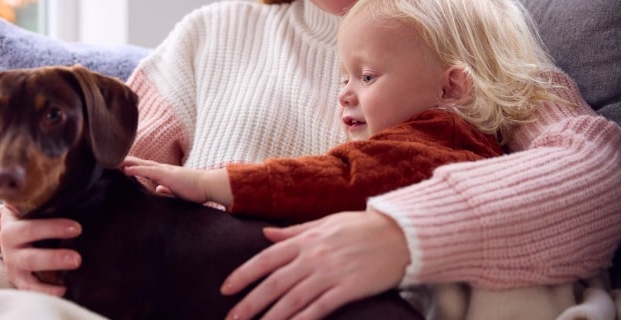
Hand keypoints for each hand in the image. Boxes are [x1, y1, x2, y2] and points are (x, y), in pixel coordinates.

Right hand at [0, 205, 81, 295]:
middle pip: (31, 257)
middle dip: (55, 259)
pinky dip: (46, 292)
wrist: (12, 229)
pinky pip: (31, 290)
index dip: (53, 228)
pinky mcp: (19, 280)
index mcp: (12, 228)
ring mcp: (13, 266)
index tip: (77, 228)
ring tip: (72, 276)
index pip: (31, 229)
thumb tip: (77, 196)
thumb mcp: (33, 206)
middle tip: (77, 259)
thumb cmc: (30, 214)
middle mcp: (9, 249)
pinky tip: (64, 290)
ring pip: (30, 276)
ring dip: (52, 280)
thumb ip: (49, 202)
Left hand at [122, 156, 231, 204]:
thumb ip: (167, 190)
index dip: (133, 166)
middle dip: (126, 161)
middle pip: (140, 163)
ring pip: (141, 164)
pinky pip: (148, 171)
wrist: (208, 186)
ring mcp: (164, 171)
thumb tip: (158, 190)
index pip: (145, 168)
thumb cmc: (196, 190)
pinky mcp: (166, 175)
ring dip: (127, 162)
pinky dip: (136, 169)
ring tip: (112, 161)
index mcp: (165, 174)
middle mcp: (163, 170)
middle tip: (110, 159)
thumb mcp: (177, 192)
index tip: (120, 165)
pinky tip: (125, 169)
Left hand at [221, 210, 410, 319]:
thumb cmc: (363, 226)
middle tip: (231, 319)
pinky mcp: (348, 289)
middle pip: (274, 283)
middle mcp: (313, 257)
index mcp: (306, 239)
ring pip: (292, 300)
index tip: (226, 289)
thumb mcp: (325, 222)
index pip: (266, 258)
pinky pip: (319, 309)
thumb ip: (294, 232)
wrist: (401, 233)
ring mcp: (330, 274)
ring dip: (270, 317)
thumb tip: (266, 234)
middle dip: (249, 303)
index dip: (243, 274)